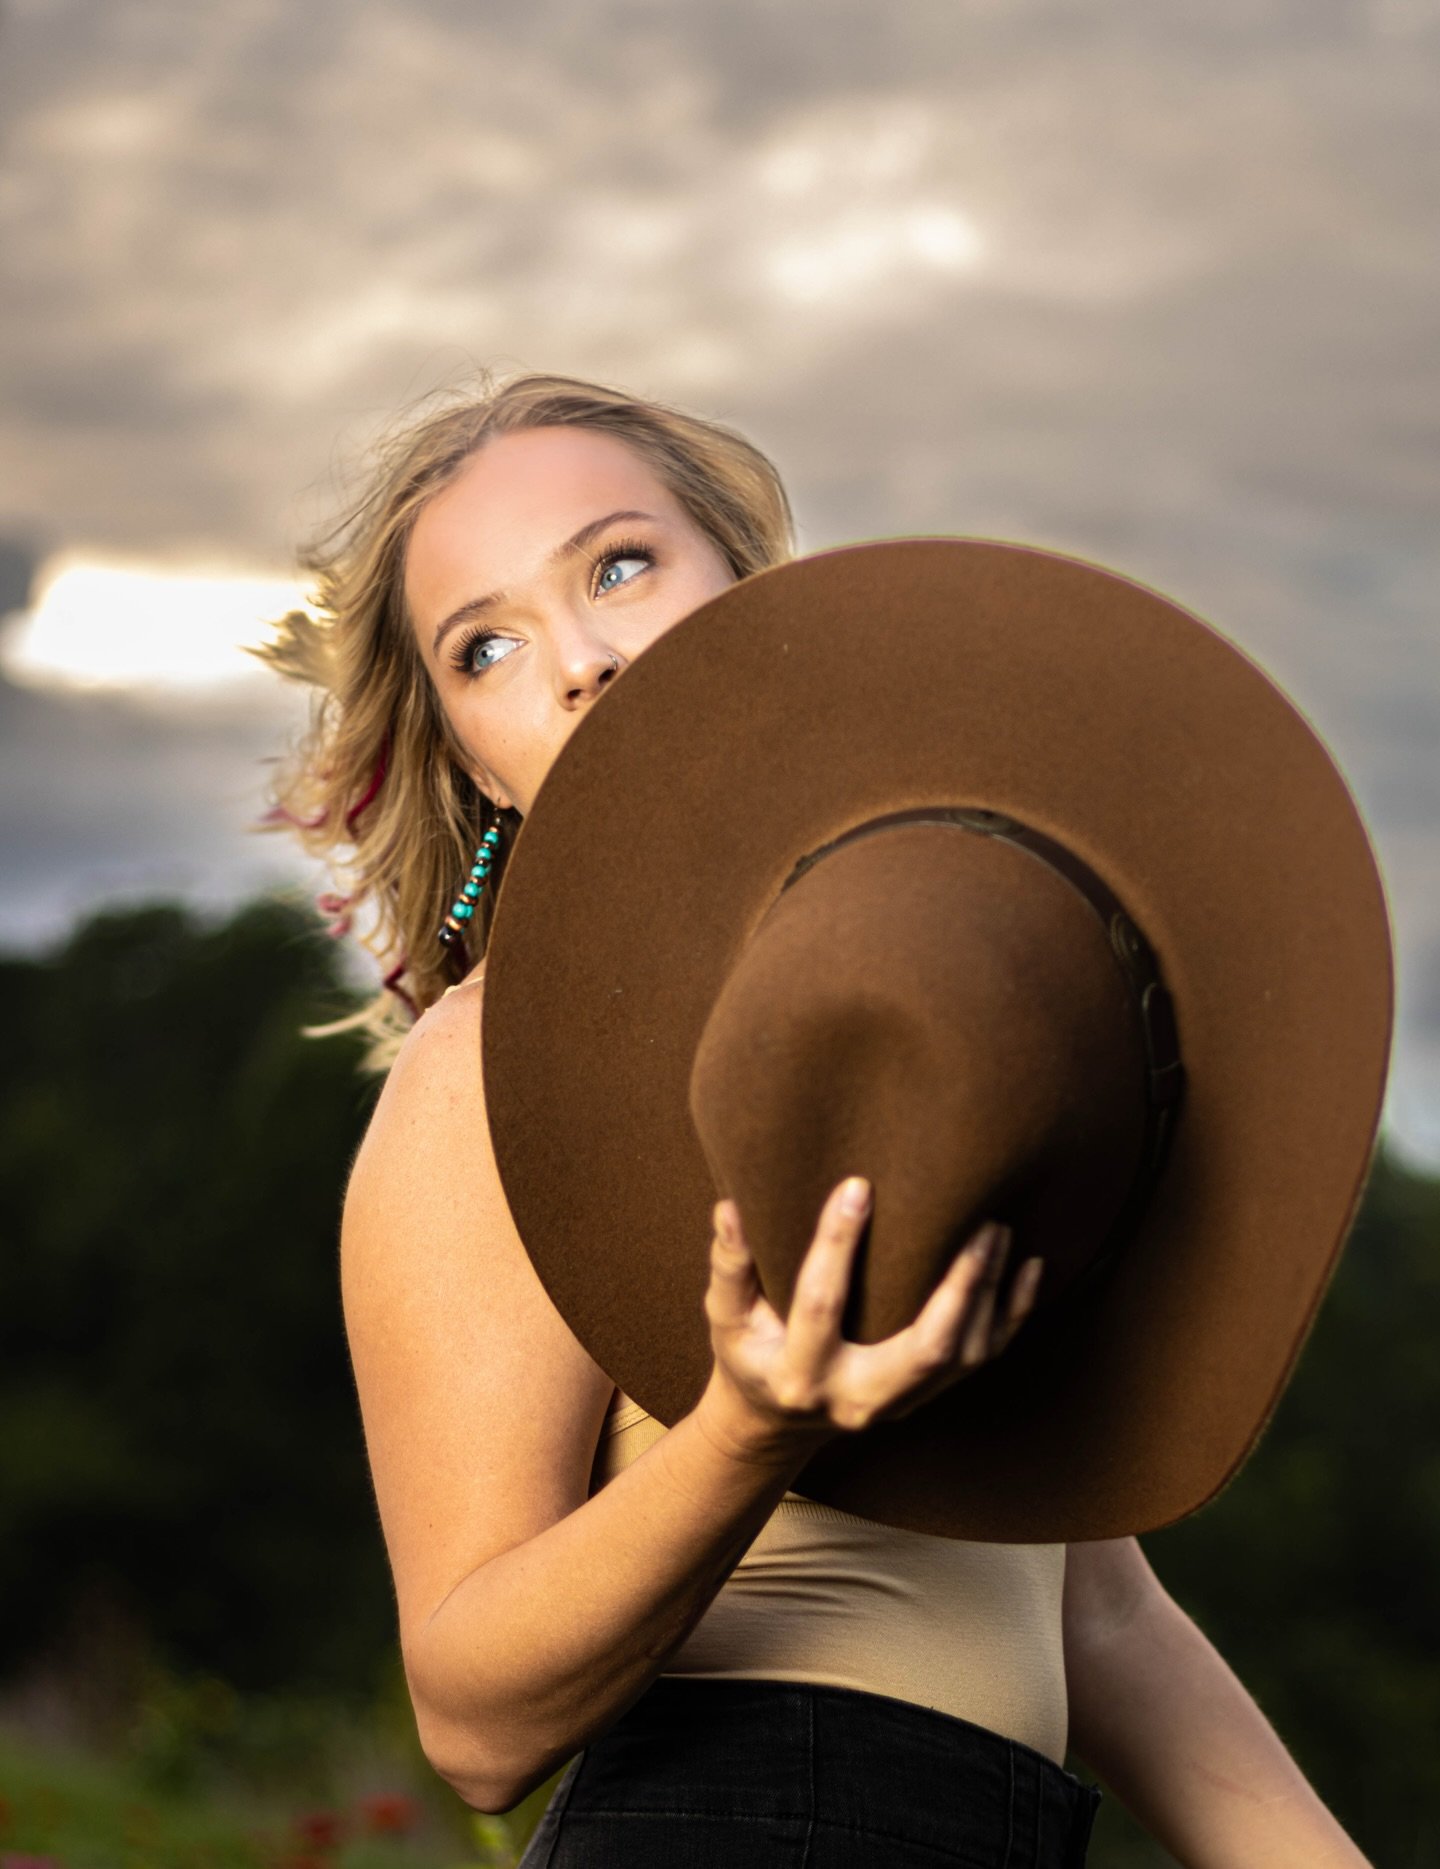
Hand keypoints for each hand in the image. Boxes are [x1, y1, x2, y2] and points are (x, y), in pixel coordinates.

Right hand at [697, 1176, 1042, 1463]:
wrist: (778, 1422)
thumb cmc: (751, 1355)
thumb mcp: (726, 1319)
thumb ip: (730, 1266)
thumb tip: (731, 1206)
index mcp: (801, 1375)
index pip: (821, 1305)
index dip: (837, 1244)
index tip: (857, 1184)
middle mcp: (858, 1398)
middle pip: (924, 1349)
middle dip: (958, 1288)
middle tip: (978, 1223)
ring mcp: (900, 1404)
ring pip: (962, 1356)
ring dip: (989, 1294)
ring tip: (999, 1229)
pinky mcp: (927, 1395)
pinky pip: (982, 1359)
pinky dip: (1011, 1314)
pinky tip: (1030, 1266)